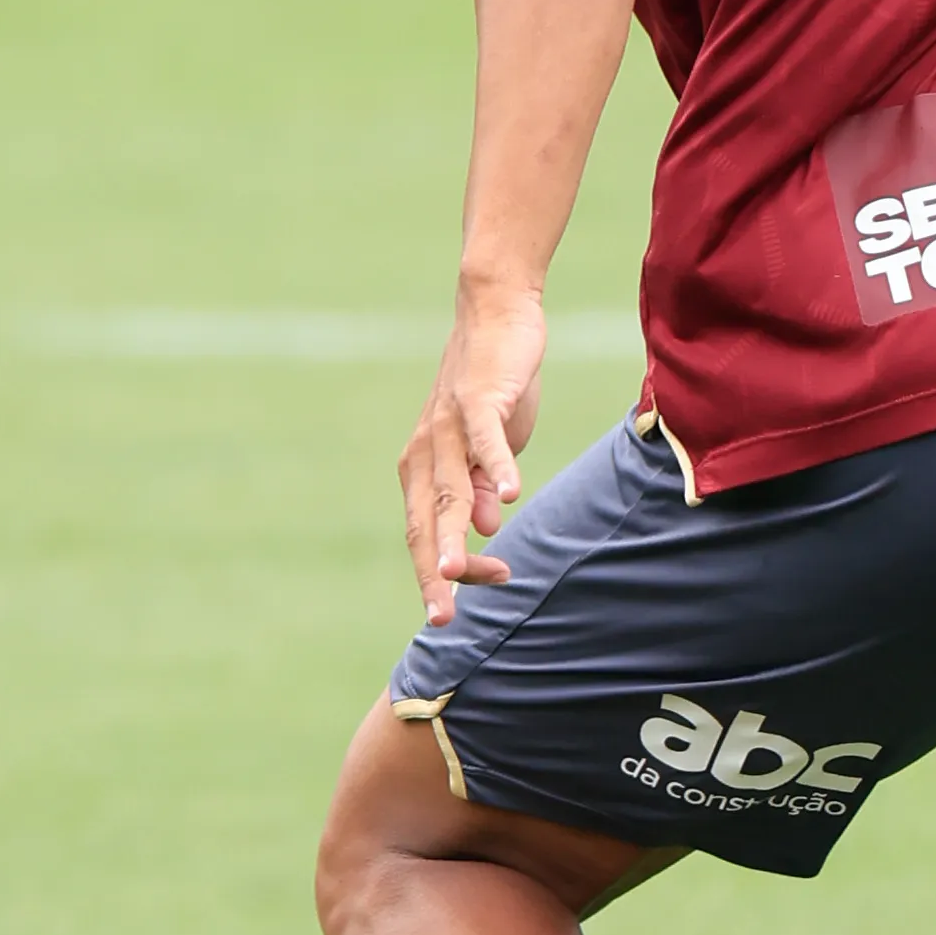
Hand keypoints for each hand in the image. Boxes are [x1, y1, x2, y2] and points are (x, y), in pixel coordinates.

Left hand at [400, 278, 549, 623]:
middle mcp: (426, 453)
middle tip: (443, 619)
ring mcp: (450, 426)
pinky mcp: (478, 398)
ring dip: (458, 532)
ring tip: (462, 573)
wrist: (496, 315)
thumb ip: (480, 487)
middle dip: (435, 573)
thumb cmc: (492, 388)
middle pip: (428, 522)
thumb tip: (486, 529)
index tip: (471, 599)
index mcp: (424, 470)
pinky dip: (496, 465)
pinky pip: (486, 438)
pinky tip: (511, 495)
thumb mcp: (487, 449)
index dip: (444, 571)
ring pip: (451, 489)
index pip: (427, 533)